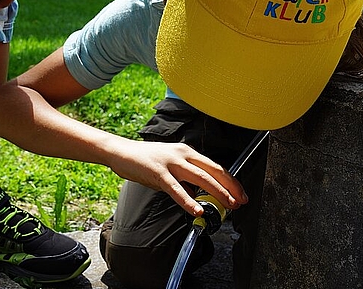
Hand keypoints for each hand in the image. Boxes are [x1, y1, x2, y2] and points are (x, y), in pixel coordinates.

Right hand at [108, 139, 248, 216]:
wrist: (121, 152)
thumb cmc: (145, 159)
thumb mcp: (171, 164)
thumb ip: (186, 176)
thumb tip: (200, 193)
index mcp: (187, 152)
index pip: (215, 167)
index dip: (231, 181)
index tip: (240, 194)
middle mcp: (183, 154)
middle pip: (213, 171)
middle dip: (230, 188)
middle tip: (240, 202)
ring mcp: (171, 162)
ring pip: (201, 178)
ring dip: (217, 193)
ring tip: (227, 205)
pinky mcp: (158, 172)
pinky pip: (177, 189)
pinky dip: (188, 200)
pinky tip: (197, 210)